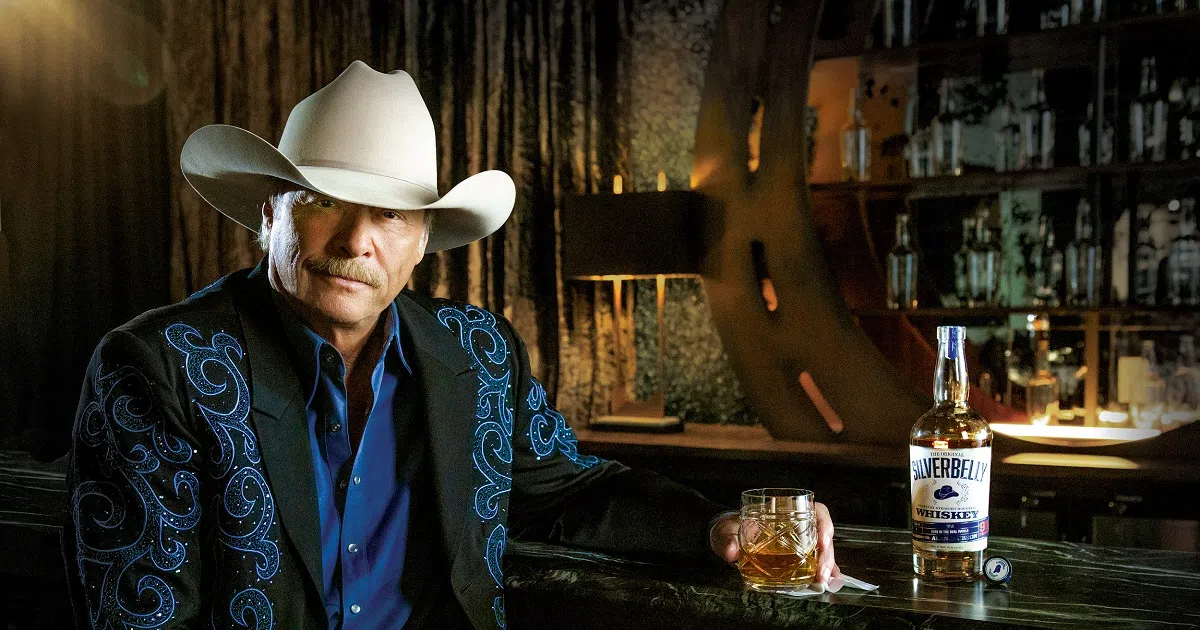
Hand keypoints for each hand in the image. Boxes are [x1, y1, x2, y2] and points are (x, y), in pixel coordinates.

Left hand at [709, 502, 841, 583]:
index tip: (822, 542)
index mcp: (785, 511)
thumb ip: (727, 539)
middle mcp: (797, 525)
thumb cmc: (730, 529)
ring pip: (823, 551)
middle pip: (823, 535)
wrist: (726, 540)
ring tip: (823, 581)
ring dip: (827, 566)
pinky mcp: (796, 559)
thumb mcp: (726, 531)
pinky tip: (826, 583)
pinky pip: (814, 564)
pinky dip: (822, 573)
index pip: (815, 511)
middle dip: (827, 554)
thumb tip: (731, 551)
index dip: (824, 525)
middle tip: (822, 573)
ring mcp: (798, 542)